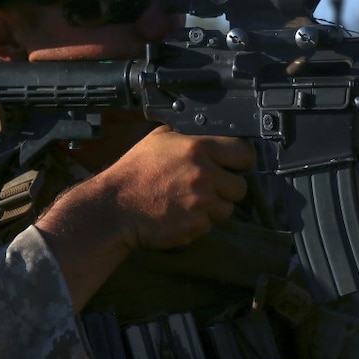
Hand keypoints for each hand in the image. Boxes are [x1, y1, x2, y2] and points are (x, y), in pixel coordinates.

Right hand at [39, 126, 255, 253]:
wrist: (115, 208)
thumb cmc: (134, 172)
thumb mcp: (159, 139)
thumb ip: (187, 135)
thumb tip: (205, 132)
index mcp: (198, 148)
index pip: (244, 153)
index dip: (242, 160)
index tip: (237, 165)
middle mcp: (205, 175)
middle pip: (240, 187)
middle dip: (227, 188)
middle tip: (210, 188)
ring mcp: (202, 203)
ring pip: (227, 209)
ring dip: (214, 208)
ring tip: (190, 202)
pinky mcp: (196, 226)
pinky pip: (210, 225)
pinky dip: (199, 223)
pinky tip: (180, 215)